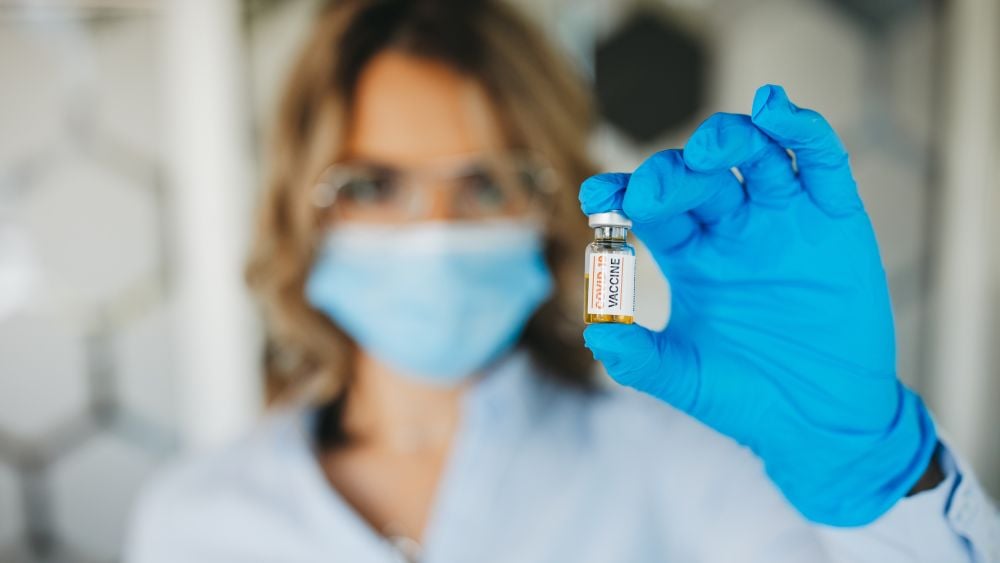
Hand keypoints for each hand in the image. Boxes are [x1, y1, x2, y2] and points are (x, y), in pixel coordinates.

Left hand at [579, 85, 936, 525]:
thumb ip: (639, 358)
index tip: (598, 195)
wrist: (824, 421)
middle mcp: (731, 226)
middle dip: (674, 173)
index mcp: (689, 253)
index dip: (623, 194)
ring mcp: (783, 217)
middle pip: (698, 176)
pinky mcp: (835, 218)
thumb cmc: (748, 398)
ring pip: (754, 155)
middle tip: (657, 190)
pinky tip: (777, 108)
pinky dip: (801, 131)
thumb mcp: (686, 378)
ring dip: (731, 138)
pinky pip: (820, 163)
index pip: (650, 208)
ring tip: (714, 143)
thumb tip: (594, 333)